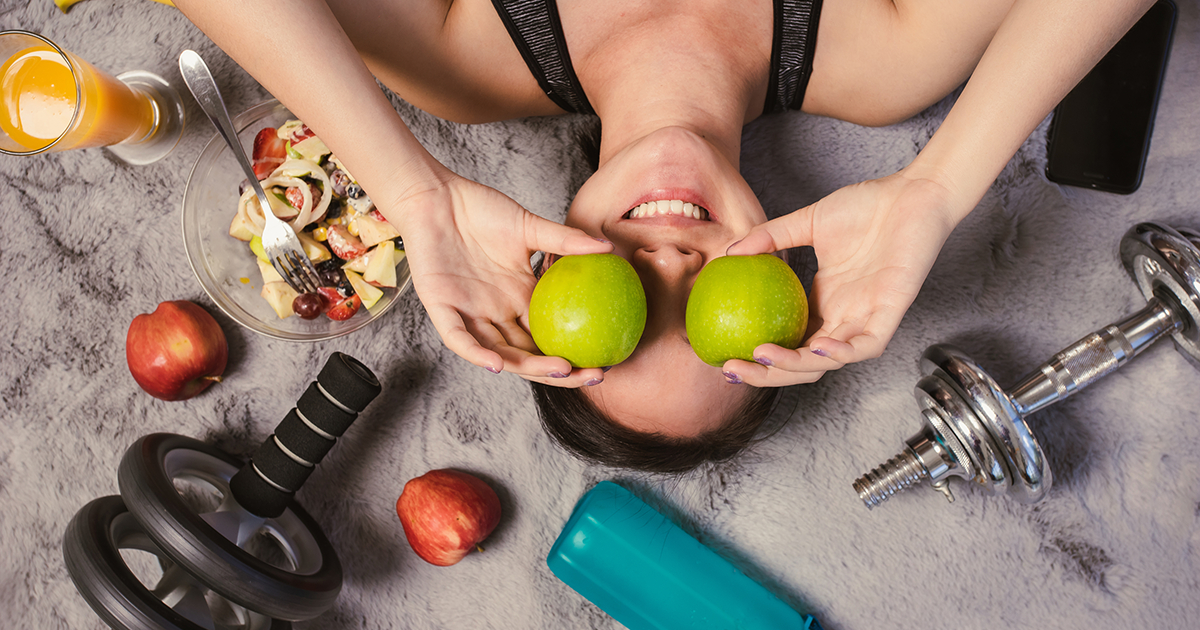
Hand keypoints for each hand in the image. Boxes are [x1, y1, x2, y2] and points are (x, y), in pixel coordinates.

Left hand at [381, 173, 611, 385]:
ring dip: (528, 367)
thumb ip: (565, 240)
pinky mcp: (441, 307)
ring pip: (500, 353)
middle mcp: (497, 312)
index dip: (574, 354)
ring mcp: (469, 312)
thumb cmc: (479, 209)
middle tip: (593, 375)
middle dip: (560, 372)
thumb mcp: (528, 226)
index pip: (549, 336)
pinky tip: (497, 364)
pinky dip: (476, 352)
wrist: (437, 196)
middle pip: (529, 355)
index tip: (605, 362)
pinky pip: (459, 336)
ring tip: (561, 371)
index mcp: (519, 297)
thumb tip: (607, 246)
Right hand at [724, 171, 960, 386]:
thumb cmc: (869, 206)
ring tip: (764, 356)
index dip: (759, 358)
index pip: (788, 343)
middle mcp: (843, 317)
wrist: (913, 193)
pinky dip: (841, 353)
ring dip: (795, 367)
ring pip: (829, 362)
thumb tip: (731, 250)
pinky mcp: (891, 312)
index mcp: (824, 302)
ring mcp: (866, 317)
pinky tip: (816, 348)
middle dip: (766, 374)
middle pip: (802, 364)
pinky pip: (866, 345)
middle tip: (733, 369)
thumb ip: (771, 236)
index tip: (724, 356)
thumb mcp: (808, 221)